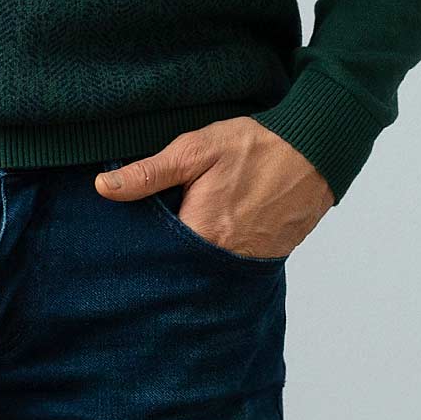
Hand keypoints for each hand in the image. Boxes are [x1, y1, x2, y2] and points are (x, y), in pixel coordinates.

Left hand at [93, 119, 332, 258]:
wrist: (316, 151)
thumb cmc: (256, 147)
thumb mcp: (196, 150)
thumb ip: (150, 173)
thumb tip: (104, 188)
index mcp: (203, 234)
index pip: (156, 257)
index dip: (140, 251)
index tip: (125, 245)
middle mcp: (226, 259)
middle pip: (181, 270)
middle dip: (164, 260)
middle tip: (151, 241)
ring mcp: (249, 263)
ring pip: (206, 272)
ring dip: (191, 261)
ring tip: (179, 240)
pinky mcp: (267, 260)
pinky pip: (231, 269)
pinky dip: (217, 258)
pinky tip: (210, 239)